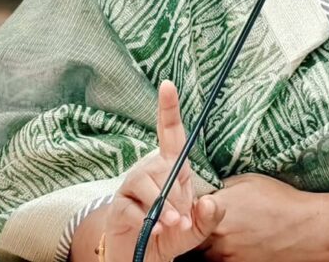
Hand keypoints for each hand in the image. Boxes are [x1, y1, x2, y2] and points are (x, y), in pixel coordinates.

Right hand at [102, 81, 225, 261]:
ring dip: (164, 208)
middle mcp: (149, 171)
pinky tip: (153, 231)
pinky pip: (133, 208)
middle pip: (164, 168)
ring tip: (172, 224)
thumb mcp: (198, 227)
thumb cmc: (172, 234)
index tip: (168, 84)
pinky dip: (147, 222)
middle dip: (177, 196)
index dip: (169, 108)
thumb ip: (209, 215)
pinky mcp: (118, 207)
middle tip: (183, 219)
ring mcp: (131, 187)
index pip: (170, 132)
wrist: (144, 257)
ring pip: (149, 186)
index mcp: (171, 167)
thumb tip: (208, 202)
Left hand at [198, 174, 328, 261]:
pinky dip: (224, 255)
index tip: (190, 211)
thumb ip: (220, 189)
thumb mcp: (247, 182)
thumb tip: (204, 191)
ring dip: (209, 246)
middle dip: (196, 231)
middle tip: (205, 225)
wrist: (306, 228)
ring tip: (228, 235)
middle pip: (192, 238)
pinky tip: (238, 244)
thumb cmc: (279, 200)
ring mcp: (227, 256)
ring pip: (204, 254)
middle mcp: (217, 236)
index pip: (185, 213)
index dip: (187, 213)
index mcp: (216, 209)